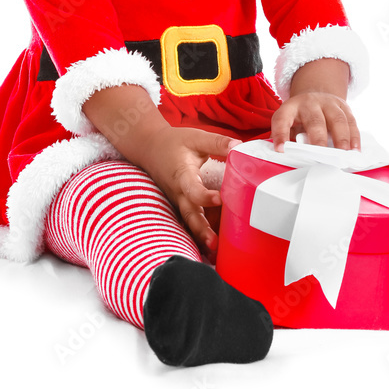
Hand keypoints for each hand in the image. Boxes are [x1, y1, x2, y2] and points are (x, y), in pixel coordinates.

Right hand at [139, 125, 239, 256]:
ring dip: (199, 236)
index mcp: (183, 175)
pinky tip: (210, 246)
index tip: (220, 198)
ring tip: (213, 250)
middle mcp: (178, 192)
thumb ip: (218, 142)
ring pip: (188, 221)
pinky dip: (197, 233)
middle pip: (189, 214)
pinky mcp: (179, 204)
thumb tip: (239, 146)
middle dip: (201, 229)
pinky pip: (187, 220)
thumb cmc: (175, 142)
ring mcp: (177, 201)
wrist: (149, 148)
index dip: (205, 196)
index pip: (192, 189)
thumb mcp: (196, 137)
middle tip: (215, 243)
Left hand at [270, 91, 359, 152]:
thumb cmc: (300, 118)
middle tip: (321, 157)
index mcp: (291, 107)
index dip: (280, 134)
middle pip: (314, 120)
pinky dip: (354, 136)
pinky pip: (351, 121)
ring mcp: (328, 102)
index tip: (281, 150)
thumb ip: (289, 139)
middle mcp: (309, 102)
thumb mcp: (289, 123)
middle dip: (318, 139)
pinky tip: (355, 150)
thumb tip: (291, 160)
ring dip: (341, 138)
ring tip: (343, 154)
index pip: (282, 119)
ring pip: (337, 119)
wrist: (315, 95)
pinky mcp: (343, 106)